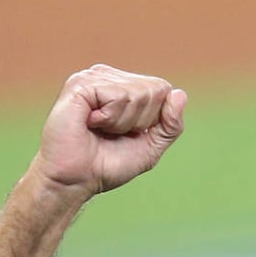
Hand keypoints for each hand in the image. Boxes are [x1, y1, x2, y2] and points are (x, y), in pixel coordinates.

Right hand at [32, 64, 187, 197]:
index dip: (152, 120)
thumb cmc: (106, 164)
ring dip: (123, 122)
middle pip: (154, 90)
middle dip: (139, 121)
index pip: (162, 90)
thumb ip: (170, 125)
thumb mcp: (150, 147)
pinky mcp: (81, 84)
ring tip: (99, 129)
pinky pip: (118, 96)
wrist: (75, 180)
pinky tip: (91, 123)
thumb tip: (180, 94)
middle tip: (111, 133)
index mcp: (124, 86)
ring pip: (138, 94)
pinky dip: (110, 118)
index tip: (128, 134)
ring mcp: (94, 77)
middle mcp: (109, 76)